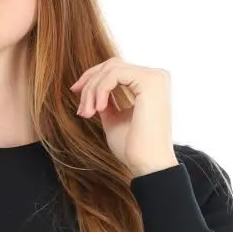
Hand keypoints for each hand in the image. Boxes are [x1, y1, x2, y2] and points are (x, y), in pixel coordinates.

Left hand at [70, 57, 175, 176]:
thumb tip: (91, 89)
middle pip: (112, 65)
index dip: (93, 78)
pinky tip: (98, 109)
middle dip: (90, 83)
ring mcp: (155, 77)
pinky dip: (101, 90)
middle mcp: (156, 76)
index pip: (116, 69)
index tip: (75, 93)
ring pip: (111, 69)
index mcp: (150, 85)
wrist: (148, 166)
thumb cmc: (133, 149)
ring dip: (92, 90)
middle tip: (81, 109)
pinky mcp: (150, 81)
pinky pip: (114, 75)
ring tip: (87, 113)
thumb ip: (106, 102)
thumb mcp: (114, 120)